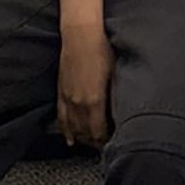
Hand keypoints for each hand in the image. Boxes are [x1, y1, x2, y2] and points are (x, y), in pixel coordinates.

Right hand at [57, 26, 112, 147]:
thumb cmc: (102, 50)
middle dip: (96, 144)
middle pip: (86, 134)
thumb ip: (116, 98)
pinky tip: (70, 139)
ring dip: (82, 139)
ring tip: (91, 145)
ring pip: (73, 128)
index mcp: (95, 101)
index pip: (100, 132)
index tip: (114, 145)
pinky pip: (62, 118)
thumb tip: (123, 113)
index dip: (107, 142)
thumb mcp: (116, 75)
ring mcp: (68, 99)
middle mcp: (79, 104)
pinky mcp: (61, 92)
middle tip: (106, 148)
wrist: (81, 36)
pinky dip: (66, 130)